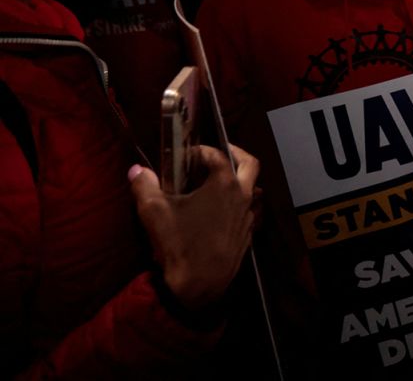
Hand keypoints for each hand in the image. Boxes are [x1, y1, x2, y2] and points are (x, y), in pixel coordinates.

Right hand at [131, 144, 258, 309]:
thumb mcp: (154, 212)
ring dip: (239, 180)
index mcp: (224, 184)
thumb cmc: (179, 243)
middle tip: (217, 155)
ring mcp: (248, 215)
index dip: (203, 150)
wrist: (200, 284)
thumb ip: (144, 185)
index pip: (218, 155)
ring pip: (253, 188)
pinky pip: (249, 210)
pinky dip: (238, 202)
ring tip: (217, 183)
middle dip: (235, 153)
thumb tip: (136, 169)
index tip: (188, 154)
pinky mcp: (248, 233)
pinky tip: (219, 211)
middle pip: (249, 164)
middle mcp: (243, 195)